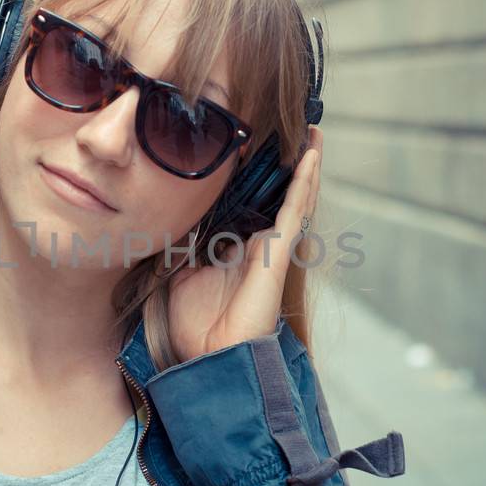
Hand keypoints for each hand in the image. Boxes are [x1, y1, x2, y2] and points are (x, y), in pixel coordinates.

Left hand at [167, 126, 322, 362]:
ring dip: (304, 165)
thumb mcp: (179, 273)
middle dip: (284, 164)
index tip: (248, 144)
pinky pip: (296, 210)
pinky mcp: (279, 253)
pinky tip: (311, 155)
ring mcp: (272, 247)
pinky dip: (305, 182)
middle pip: (276, 195)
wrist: (210, 356)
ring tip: (312, 132)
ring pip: (294, 197)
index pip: (247, 204)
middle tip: (291, 129)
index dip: (250, 176)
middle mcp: (258, 244)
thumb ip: (181, 245)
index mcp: (235, 249)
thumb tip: (172, 218)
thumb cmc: (195, 325)